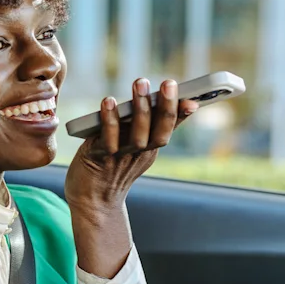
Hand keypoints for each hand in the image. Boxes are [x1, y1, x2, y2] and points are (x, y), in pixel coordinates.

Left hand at [64, 78, 197, 277]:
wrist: (92, 201)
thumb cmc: (111, 166)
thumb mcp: (133, 145)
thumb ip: (144, 124)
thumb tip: (157, 101)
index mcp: (150, 149)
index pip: (170, 129)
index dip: (181, 115)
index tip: (193, 99)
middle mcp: (140, 154)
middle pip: (159, 133)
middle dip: (166, 107)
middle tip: (168, 82)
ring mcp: (122, 157)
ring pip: (138, 136)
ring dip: (141, 109)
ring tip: (141, 84)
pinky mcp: (100, 159)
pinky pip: (108, 139)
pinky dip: (110, 120)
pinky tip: (109, 101)